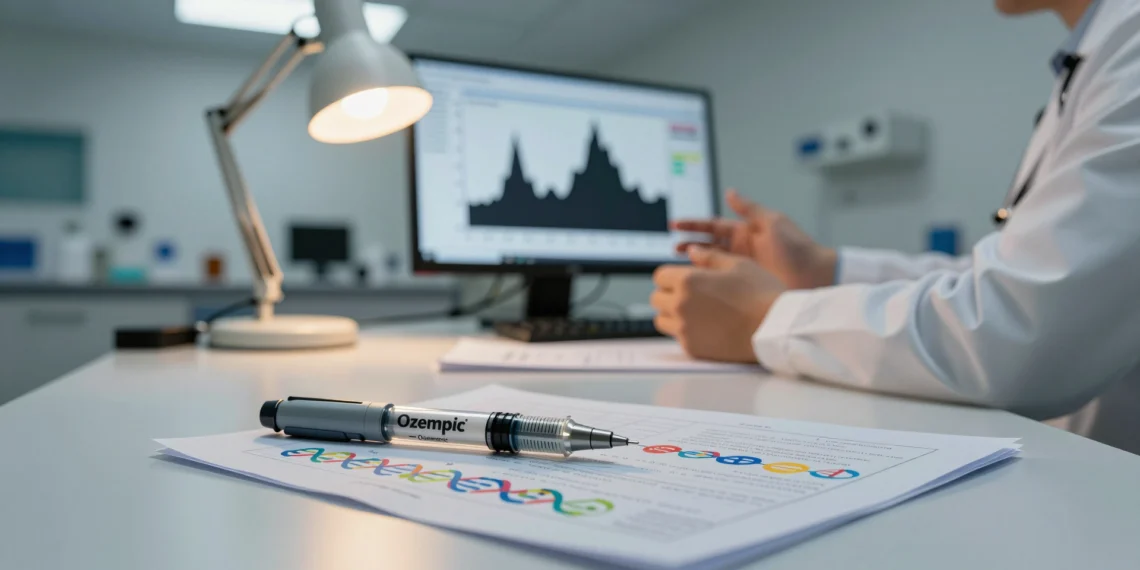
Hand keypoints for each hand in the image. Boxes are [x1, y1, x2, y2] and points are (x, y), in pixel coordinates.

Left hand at [651, 246, 786, 362]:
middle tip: (689, 295)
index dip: (671, 275)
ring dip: (672, 314)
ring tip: (695, 312)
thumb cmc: (761, 293)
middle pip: (656, 299)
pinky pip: (677, 337)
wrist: (774, 327)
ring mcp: (684, 329)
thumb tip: (691, 251)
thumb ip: (709, 256)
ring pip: (662, 320)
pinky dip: (686, 332)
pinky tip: (706, 327)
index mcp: (687, 280)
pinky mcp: (692, 347)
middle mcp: (680, 305)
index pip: (660, 276)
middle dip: (669, 294)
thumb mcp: (737, 264)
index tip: (682, 279)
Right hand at [672, 189, 837, 288]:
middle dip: (689, 245)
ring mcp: (742, 269)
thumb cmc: (798, 248)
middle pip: (708, 245)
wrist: (816, 277)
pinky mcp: (746, 286)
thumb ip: (749, 209)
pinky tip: (696, 283)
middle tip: (674, 248)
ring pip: (711, 264)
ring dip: (695, 264)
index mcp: (746, 232)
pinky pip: (721, 282)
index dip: (693, 225)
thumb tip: (730, 192)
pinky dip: (707, 281)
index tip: (675, 224)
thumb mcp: (772, 222)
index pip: (713, 227)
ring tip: (680, 266)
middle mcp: (741, 250)